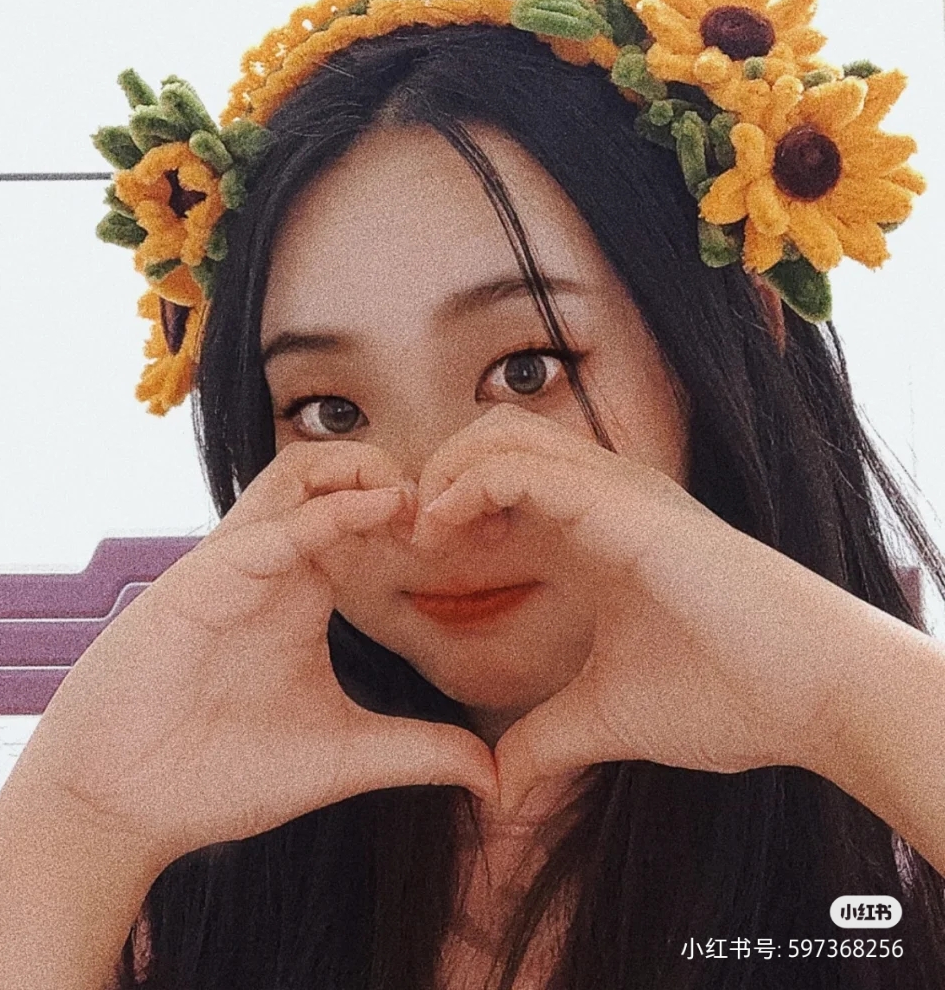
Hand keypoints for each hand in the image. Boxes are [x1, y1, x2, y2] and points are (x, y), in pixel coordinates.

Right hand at [0, 440, 497, 866]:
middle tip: (457, 513)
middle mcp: (274, 564)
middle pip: (335, 473)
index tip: (482, 541)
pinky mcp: (205, 576)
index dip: (423, 517)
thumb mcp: (343, 756)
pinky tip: (381, 514)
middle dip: (400, 475)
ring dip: (362, 470)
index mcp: (305, 590)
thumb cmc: (219, 772)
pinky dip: (328, 511)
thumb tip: (493, 773)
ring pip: (299, 471)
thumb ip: (418, 751)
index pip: (365, 517)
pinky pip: (271, 523)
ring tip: (416, 502)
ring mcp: (238, 563)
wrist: (124, 803)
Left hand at [406, 403, 844, 813]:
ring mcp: (614, 491)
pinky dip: (470, 486)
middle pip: (492, 437)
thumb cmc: (723, 695)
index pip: (499, 482)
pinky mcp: (624, 503)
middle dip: (438, 474)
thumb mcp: (606, 717)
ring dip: (448, 473)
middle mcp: (599, 498)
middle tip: (414, 536)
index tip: (414, 559)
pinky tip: (448, 531)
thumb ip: (545, 742)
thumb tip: (498, 787)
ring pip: (502, 435)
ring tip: (427, 531)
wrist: (808, 696)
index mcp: (591, 533)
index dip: (445, 508)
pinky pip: (524, 467)